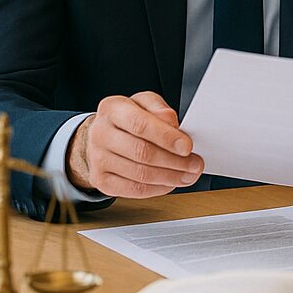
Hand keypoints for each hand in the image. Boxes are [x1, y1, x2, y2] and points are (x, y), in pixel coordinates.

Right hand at [67, 91, 202, 197]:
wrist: (103, 135)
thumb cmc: (128, 118)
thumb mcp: (144, 103)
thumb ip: (159, 108)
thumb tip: (170, 121)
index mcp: (112, 109)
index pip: (140, 125)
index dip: (167, 137)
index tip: (187, 147)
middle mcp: (100, 133)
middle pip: (142, 152)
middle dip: (174, 161)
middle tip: (195, 164)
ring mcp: (98, 159)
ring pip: (140, 174)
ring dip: (170, 177)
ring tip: (188, 175)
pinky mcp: (101, 179)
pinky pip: (134, 190)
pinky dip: (157, 189)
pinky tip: (170, 182)